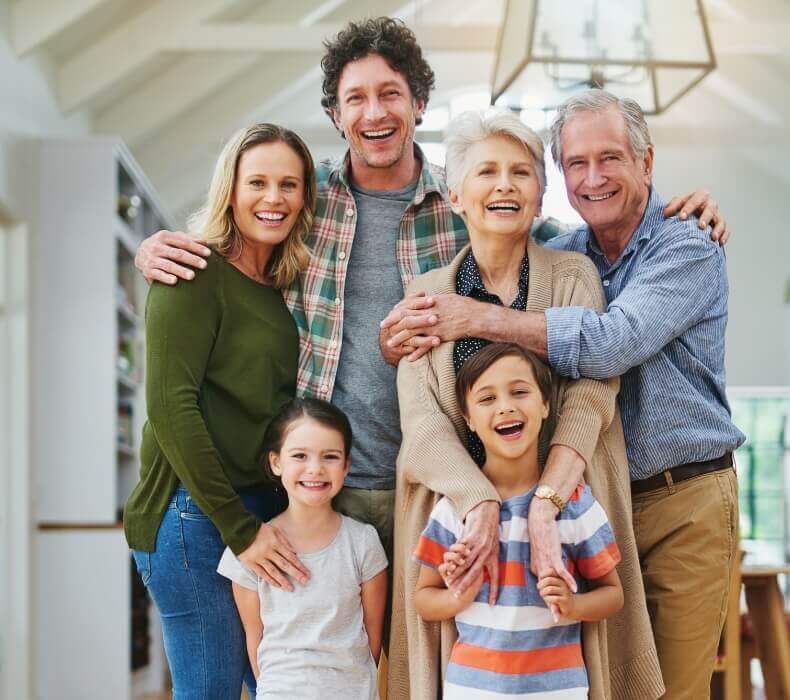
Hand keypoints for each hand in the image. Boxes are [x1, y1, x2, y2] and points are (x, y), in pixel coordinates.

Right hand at [135, 230, 210, 283]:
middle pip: (177, 253)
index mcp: (164, 236)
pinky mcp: (147, 271)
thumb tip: (204, 240)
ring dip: (181, 270)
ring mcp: (151, 259)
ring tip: (192, 276)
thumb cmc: (163, 245)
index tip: (208, 253)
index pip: (183, 242)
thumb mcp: (172, 238)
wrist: (140, 254)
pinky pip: (157, 274)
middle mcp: (156, 246)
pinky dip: (166, 278)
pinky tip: (175, 281)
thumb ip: (187, 239)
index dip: (196, 247)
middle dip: (192, 259)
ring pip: (168, 265)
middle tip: (204, 265)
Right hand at [238, 522, 309, 590]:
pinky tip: (277, 585)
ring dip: (283, 581)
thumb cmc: (259, 529)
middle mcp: (269, 551)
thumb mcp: (274, 530)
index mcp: (275, 542)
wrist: (239, 530)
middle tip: (305, 582)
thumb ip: (284, 541)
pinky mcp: (251, 563)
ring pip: (274, 571)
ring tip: (291, 589)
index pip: (290, 556)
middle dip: (295, 574)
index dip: (299, 565)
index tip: (307, 573)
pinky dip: (270, 580)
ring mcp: (259, 558)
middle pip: (284, 565)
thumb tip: (295, 552)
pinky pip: (262, 574)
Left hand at [383, 293, 480, 360]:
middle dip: (392, 323)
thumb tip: (425, 299)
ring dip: (399, 339)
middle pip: (405, 318)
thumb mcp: (445, 298)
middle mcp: (428, 314)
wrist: (475, 316)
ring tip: (390, 344)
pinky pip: (425, 346)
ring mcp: (433, 326)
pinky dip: (416, 352)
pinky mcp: (439, 336)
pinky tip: (409, 358)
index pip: (407, 306)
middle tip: (382, 327)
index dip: (396, 310)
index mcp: (429, 303)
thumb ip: (432, 301)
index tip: (388, 314)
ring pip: (411, 332)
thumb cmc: (462, 306)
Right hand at [444, 500, 499, 604]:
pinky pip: (460, 551)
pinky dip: (453, 558)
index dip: (494, 591)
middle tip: (457, 595)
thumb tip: (485, 572)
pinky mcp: (470, 538)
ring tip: (448, 582)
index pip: (495, 577)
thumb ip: (489, 559)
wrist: (487, 512)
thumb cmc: (490, 530)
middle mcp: (486, 553)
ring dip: (456, 573)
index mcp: (493, 557)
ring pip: (465, 563)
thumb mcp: (494, 546)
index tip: (492, 604)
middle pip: (474, 573)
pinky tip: (447, 564)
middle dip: (465, 585)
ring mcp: (477, 546)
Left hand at [527, 499, 575, 619]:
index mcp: (537, 569)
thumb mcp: (538, 553)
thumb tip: (544, 573)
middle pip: (548, 590)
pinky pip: (562, 571)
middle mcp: (541, 569)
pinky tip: (575, 588)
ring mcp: (548, 563)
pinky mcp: (554, 556)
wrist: (539, 521)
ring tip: (565, 609)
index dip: (548, 602)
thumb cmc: (539, 536)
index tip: (551, 614)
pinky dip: (568, 579)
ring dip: (561, 596)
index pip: (544, 589)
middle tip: (557, 618)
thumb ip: (541, 564)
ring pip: (555, 584)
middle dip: (553, 605)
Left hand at [663, 189, 729, 244]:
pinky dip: (724, 236)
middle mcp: (709, 204)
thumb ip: (671, 207)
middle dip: (706, 217)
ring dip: (718, 228)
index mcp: (698, 197)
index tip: (681, 218)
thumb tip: (666, 213)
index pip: (695, 200)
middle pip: (710, 209)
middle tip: (700, 226)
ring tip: (713, 237)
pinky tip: (720, 243)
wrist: (688, 217)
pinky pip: (726, 230)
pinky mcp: (720, 225)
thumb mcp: (675, 206)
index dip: (689, 208)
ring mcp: (716, 215)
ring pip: (720, 220)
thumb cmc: (681, 210)